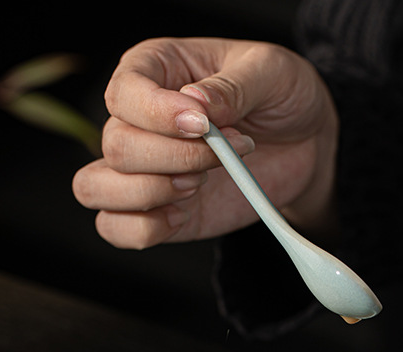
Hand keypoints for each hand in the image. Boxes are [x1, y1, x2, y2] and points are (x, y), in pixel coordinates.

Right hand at [72, 37, 338, 247]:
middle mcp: (138, 120)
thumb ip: (233, 86)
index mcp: (155, 70)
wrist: (306, 144)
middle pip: (116, 146)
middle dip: (175, 159)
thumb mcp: (272, 72)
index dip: (158, 115)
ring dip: (151, 193)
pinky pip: (116, 228)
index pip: (124, 94)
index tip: (204, 124)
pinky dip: (143, 229)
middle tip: (225, 154)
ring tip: (199, 184)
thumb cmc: (282, 95)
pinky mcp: (159, 209)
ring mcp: (145, 169)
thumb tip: (196, 103)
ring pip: (96, 188)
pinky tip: (182, 213)